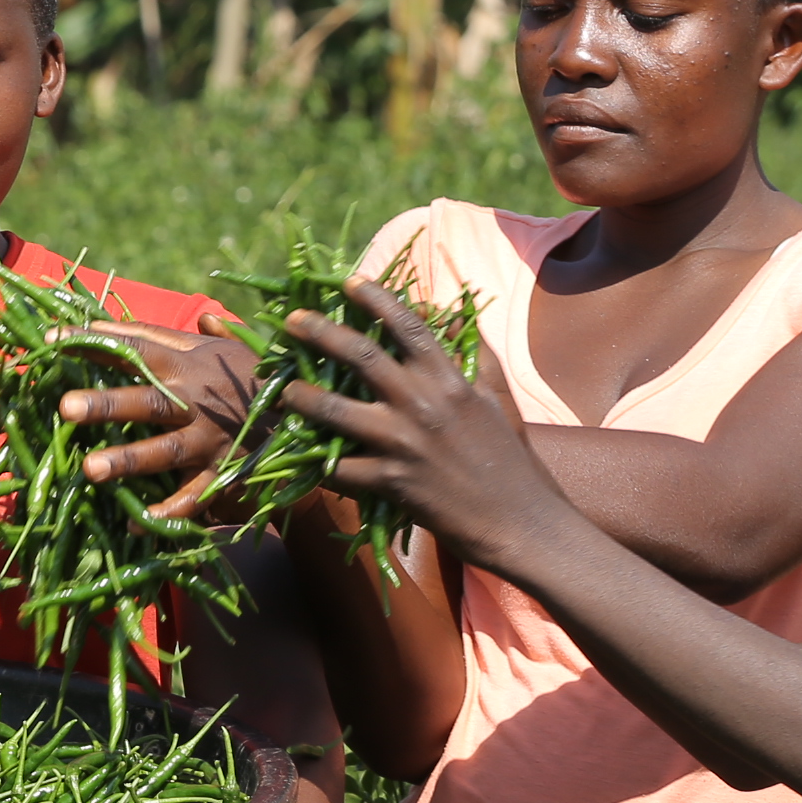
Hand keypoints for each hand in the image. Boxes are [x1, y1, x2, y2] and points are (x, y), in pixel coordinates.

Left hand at [65, 326, 260, 511]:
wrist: (306, 421)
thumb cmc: (249, 379)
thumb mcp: (215, 348)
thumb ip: (166, 337)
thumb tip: (104, 322)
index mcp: (189, 366)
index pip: (137, 348)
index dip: (96, 341)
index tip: (53, 337)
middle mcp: (197, 402)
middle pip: (148, 401)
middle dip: (108, 404)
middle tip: (66, 408)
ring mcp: (211, 441)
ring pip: (166, 451)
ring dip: (129, 460)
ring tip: (90, 469)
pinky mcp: (225, 475)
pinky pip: (194, 497)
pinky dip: (167, 511)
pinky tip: (136, 522)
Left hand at [277, 283, 572, 565]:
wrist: (519, 521)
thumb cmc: (509, 458)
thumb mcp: (496, 397)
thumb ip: (473, 352)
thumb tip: (449, 315)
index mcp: (449, 380)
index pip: (408, 326)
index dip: (376, 299)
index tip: (350, 282)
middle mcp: (422, 404)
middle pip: (361, 356)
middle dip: (321, 332)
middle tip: (293, 321)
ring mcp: (404, 443)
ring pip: (335, 411)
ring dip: (302, 397)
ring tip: (283, 391)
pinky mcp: (392, 482)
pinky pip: (341, 468)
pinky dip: (319, 463)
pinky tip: (302, 458)